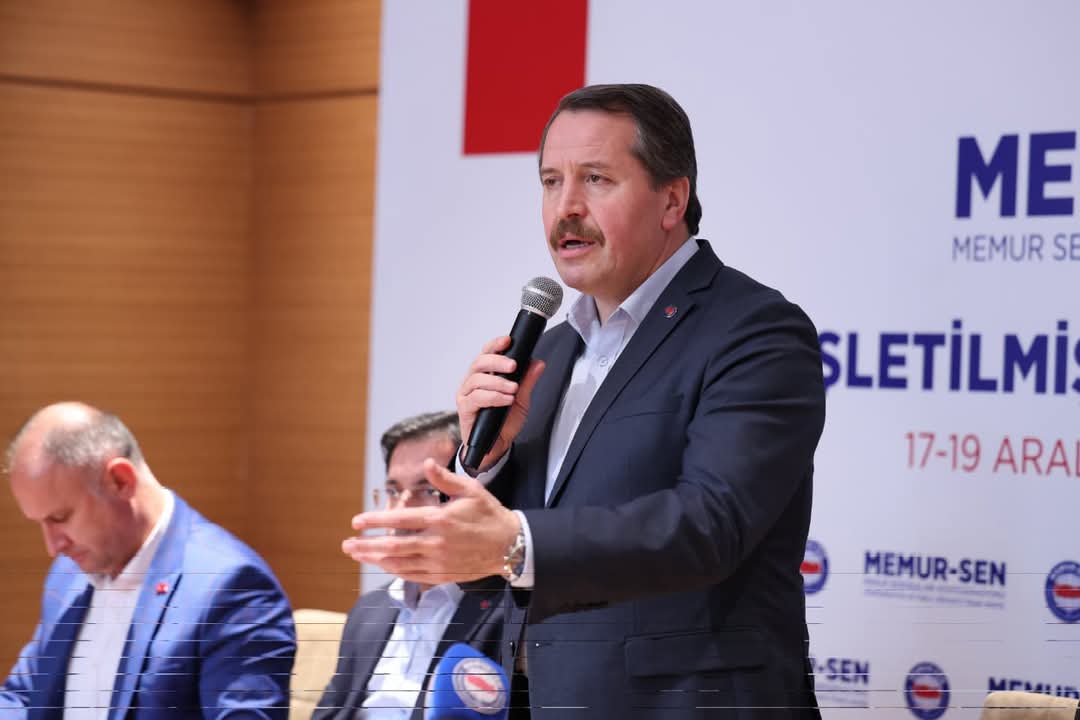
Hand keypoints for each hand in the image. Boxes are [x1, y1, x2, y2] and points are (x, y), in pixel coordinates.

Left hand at [341, 459, 520, 584]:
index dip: (375, 520)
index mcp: (440, 519)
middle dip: (366, 545)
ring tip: (357, 554)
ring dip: (374, 559)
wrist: (510, 546)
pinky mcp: (442, 575)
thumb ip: (445, 478)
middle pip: (392, 546)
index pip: (399, 519)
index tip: (357, 521)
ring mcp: (438, 562)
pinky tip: (383, 565)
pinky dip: (394, 570)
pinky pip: (412, 575)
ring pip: (399, 563)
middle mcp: (436, 543)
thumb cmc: (490, 514)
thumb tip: (426, 463)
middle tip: (347, 543)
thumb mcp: (471, 489)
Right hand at [456, 336, 545, 471]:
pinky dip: (494, 397)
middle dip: (497, 361)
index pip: (486, 353)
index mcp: (484, 375)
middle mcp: (472, 382)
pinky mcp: (465, 409)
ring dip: (498, 382)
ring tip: (513, 389)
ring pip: (477, 380)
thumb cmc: (504, 422)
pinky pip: (477, 398)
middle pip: (479, 362)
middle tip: (513, 366)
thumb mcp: (522, 400)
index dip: (495, 345)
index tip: (508, 340)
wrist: (496, 446)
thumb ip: (528, 381)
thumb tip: (537, 362)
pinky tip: (506, 399)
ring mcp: (466, 395)